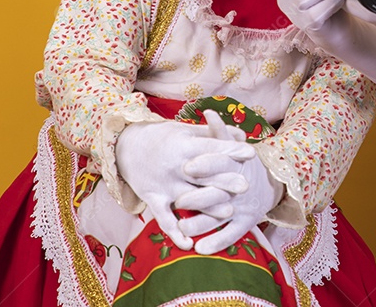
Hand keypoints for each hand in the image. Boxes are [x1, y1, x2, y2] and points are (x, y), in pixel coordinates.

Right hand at [115, 117, 255, 248]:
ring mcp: (164, 184)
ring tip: (228, 212)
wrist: (126, 147)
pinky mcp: (153, 199)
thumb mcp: (186, 130)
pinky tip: (189, 245)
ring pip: (188, 198)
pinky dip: (175, 233)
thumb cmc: (163, 137)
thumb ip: (214, 134)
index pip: (210, 147)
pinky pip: (164, 219)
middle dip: (223, 180)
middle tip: (245, 185)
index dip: (230, 150)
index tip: (250, 154)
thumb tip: (242, 135)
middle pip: (202, 175)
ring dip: (208, 206)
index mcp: (184, 145)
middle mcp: (175, 166)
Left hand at [174, 112, 283, 254]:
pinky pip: (231, 234)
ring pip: (220, 216)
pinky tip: (199, 248)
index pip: (221, 163)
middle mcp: (240, 186)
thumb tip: (209, 112)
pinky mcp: (246, 223)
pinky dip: (216, 242)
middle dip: (199, 197)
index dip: (206, 165)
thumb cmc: (242, 162)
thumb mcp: (233, 146)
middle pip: (218, 192)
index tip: (188, 167)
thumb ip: (219, 132)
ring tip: (183, 227)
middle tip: (179, 201)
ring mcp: (243, 206)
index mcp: (236, 165)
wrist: (271, 181)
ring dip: (202, 223)